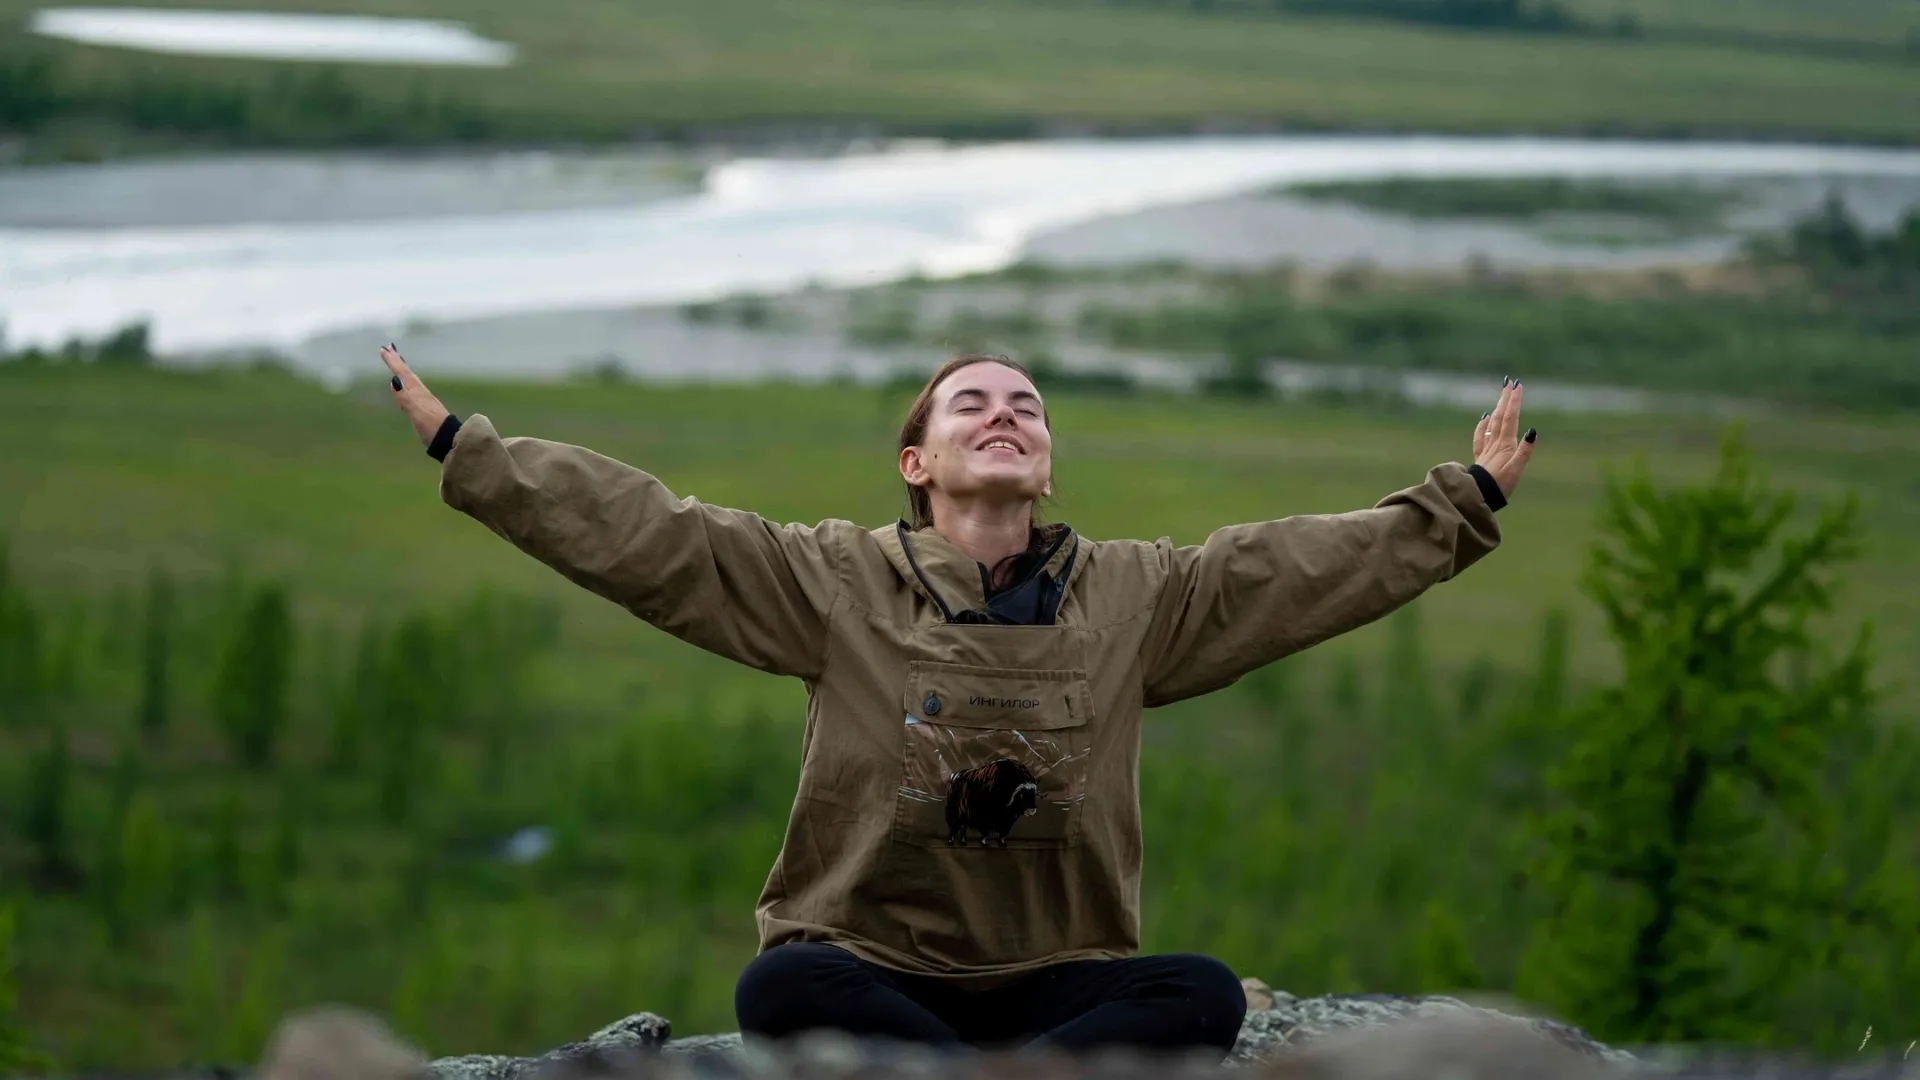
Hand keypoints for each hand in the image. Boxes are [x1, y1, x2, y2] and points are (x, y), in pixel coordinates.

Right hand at [379, 344, 450, 449]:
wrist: (451, 440)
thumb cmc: (432, 428)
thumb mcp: (416, 414)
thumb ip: (405, 398)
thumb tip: (394, 380)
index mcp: (418, 393)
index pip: (403, 375)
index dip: (394, 362)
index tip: (384, 349)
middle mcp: (422, 394)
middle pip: (408, 374)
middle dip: (398, 361)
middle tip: (389, 348)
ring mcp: (426, 401)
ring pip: (412, 380)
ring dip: (403, 370)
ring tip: (398, 362)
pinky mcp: (427, 408)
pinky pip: (414, 390)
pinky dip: (408, 383)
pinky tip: (408, 387)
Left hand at [1472, 376, 1536, 498]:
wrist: (1478, 496)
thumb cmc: (1500, 485)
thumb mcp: (1517, 469)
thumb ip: (1525, 451)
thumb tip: (1533, 431)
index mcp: (1505, 445)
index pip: (1511, 418)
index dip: (1514, 401)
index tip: (1518, 386)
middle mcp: (1495, 444)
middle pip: (1500, 416)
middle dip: (1505, 399)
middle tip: (1509, 383)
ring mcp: (1487, 450)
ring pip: (1492, 424)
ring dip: (1497, 409)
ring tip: (1500, 397)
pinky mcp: (1482, 458)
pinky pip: (1481, 437)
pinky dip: (1483, 426)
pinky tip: (1484, 419)